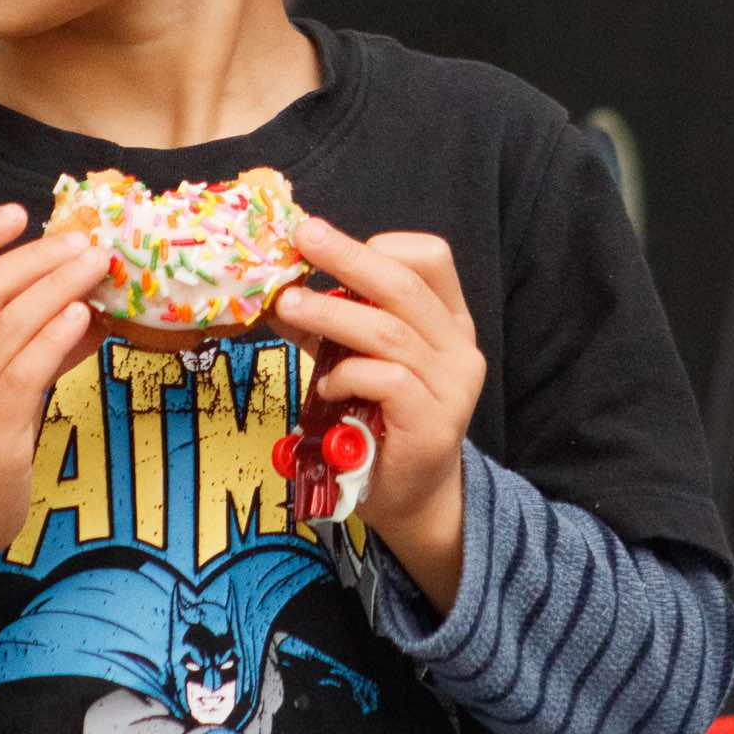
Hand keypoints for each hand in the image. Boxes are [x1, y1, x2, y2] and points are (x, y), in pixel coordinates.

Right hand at [0, 203, 105, 640]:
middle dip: (37, 257)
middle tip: (83, 242)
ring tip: (95, 267)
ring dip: (57, 286)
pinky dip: (55, 336)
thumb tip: (87, 300)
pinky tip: (81, 317)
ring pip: (8, 324)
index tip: (19, 211)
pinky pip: (24, 372)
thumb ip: (24, 340)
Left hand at [273, 220, 485, 614]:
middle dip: (347, 256)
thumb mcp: (356, 359)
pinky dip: (347, 374)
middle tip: (302, 237)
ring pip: (390, 331)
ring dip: (332, 314)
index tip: (327, 243)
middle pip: (404, 284)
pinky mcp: (434, 422)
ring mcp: (452, 385)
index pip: (430, 258)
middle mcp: (458, 346)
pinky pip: (387, 380)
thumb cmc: (381, 419)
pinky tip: (326, 386)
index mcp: (446, 319)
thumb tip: (276, 288)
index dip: (379, 244)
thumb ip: (329, 324)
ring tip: (288, 306)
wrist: (412, 496)